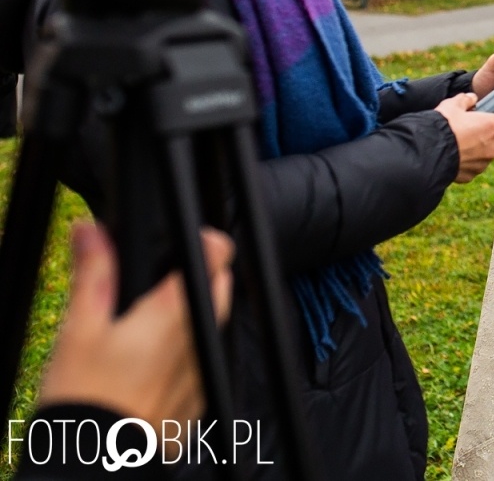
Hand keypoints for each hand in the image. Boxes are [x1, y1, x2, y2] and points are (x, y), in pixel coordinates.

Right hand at [40, 222, 233, 425]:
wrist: (95, 464)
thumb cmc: (84, 397)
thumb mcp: (79, 328)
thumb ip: (93, 274)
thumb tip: (91, 230)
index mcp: (175, 312)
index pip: (216, 256)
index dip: (208, 240)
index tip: (192, 238)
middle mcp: (200, 340)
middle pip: (220, 290)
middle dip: (201, 278)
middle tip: (164, 282)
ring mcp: (204, 374)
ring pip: (212, 329)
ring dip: (194, 318)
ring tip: (152, 325)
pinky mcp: (198, 403)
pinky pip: (204, 366)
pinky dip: (187, 357)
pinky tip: (153, 366)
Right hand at [435, 92, 493, 181]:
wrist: (427, 152)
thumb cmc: (443, 126)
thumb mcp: (452, 105)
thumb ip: (465, 100)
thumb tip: (470, 99)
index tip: (493, 121)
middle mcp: (493, 148)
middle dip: (484, 136)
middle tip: (467, 131)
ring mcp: (482, 164)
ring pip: (483, 155)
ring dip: (475, 150)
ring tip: (456, 143)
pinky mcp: (470, 176)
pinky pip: (471, 167)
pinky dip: (464, 163)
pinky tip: (451, 156)